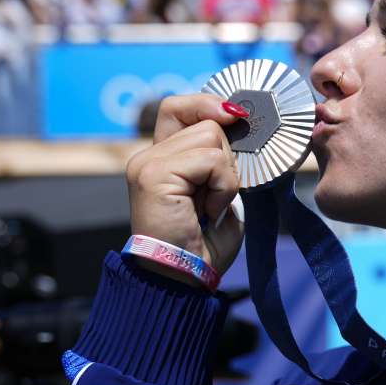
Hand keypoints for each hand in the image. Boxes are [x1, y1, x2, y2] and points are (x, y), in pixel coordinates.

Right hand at [125, 95, 244, 284]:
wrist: (183, 279)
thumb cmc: (203, 245)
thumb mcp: (218, 193)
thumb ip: (219, 160)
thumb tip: (238, 125)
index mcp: (161, 159)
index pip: (179, 107)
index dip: (208, 106)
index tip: (236, 117)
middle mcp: (147, 157)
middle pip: (206, 122)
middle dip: (227, 159)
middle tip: (216, 196)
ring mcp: (147, 164)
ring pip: (211, 137)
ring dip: (226, 175)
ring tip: (211, 206)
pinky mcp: (154, 174)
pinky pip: (210, 160)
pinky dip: (222, 186)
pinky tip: (208, 210)